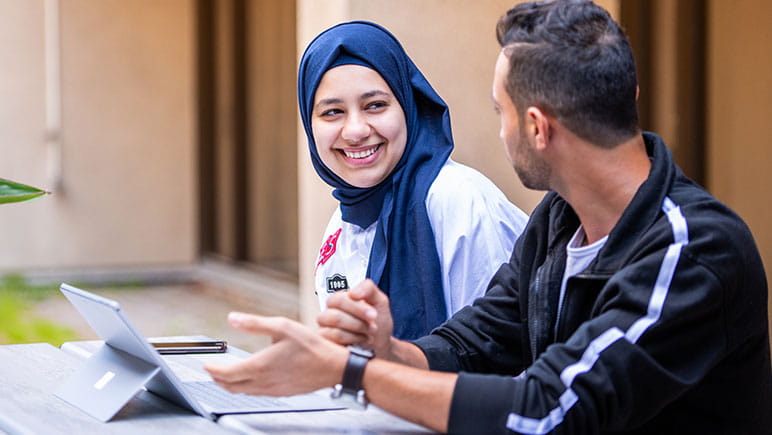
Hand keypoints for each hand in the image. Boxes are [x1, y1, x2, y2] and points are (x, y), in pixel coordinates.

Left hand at [204, 312, 347, 395]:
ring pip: (243, 392)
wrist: (333, 367)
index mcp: (260, 366)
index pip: (226, 374)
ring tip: (226, 376)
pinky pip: (257, 394)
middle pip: (231, 386)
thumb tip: (232, 318)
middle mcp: (263, 382)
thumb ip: (255, 323)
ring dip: (231, 385)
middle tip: (212, 371)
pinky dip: (246, 388)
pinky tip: (251, 380)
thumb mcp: (283, 326)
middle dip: (218, 379)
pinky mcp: (281, 393)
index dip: (212, 370)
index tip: (206, 365)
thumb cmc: (312, 346)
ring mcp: (272, 390)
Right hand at [317, 279, 394, 358]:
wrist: (381, 344)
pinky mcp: (327, 345)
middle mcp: (328, 313)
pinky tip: (361, 341)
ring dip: (357, 334)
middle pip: (335, 317)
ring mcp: (325, 330)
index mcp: (338, 300)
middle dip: (359, 324)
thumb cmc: (378, 322)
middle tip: (373, 327)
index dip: (357, 308)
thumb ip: (368, 288)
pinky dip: (352, 342)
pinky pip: (335, 344)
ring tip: (368, 334)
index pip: (339, 300)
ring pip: (335, 332)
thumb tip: (353, 293)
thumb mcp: (379, 301)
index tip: (374, 315)